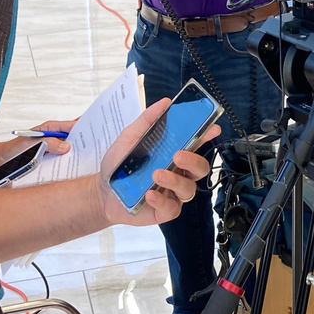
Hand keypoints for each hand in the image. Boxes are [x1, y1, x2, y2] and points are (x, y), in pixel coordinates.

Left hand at [93, 98, 217, 225]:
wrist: (101, 192)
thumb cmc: (119, 165)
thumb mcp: (129, 137)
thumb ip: (147, 121)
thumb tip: (165, 103)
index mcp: (173, 153)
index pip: (196, 144)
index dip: (207, 136)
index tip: (212, 128)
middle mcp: (178, 173)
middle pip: (201, 168)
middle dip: (193, 160)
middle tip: (178, 155)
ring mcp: (172, 192)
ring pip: (189, 188)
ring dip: (175, 180)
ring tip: (156, 175)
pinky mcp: (164, 210)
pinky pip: (172, 208)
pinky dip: (162, 200)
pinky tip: (149, 195)